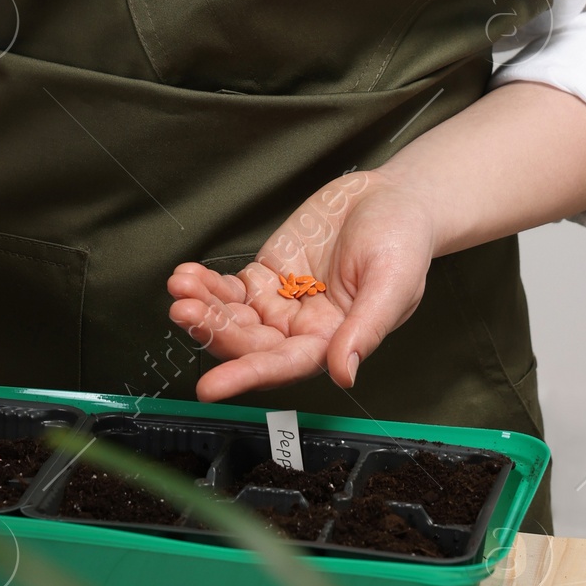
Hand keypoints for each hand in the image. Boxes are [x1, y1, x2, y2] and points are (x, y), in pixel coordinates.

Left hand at [167, 172, 434, 402]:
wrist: (394, 197)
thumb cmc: (404, 241)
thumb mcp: (394, 283)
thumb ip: (366, 328)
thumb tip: (344, 374)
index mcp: (334, 341)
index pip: (285, 366)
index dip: (247, 376)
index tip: (210, 387)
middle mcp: (303, 330)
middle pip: (249, 342)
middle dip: (214, 330)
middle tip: (185, 311)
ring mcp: (283, 302)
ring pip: (235, 316)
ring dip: (205, 307)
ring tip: (180, 287)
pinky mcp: (270, 274)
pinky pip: (232, 288)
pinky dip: (209, 285)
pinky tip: (188, 276)